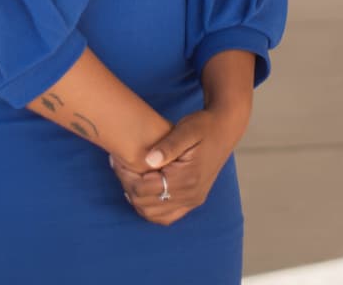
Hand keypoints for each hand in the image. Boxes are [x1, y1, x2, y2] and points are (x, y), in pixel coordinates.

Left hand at [107, 108, 239, 225]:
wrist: (225, 129)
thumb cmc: (203, 125)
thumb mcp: (186, 129)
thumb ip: (168, 145)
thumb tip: (149, 159)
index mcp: (188, 178)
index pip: (145, 188)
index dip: (126, 175)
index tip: (116, 159)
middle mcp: (191, 195)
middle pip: (147, 203)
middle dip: (128, 186)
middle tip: (118, 165)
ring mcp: (193, 200)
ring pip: (155, 215)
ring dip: (138, 200)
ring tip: (128, 177)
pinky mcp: (193, 200)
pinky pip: (167, 216)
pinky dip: (151, 208)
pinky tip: (143, 190)